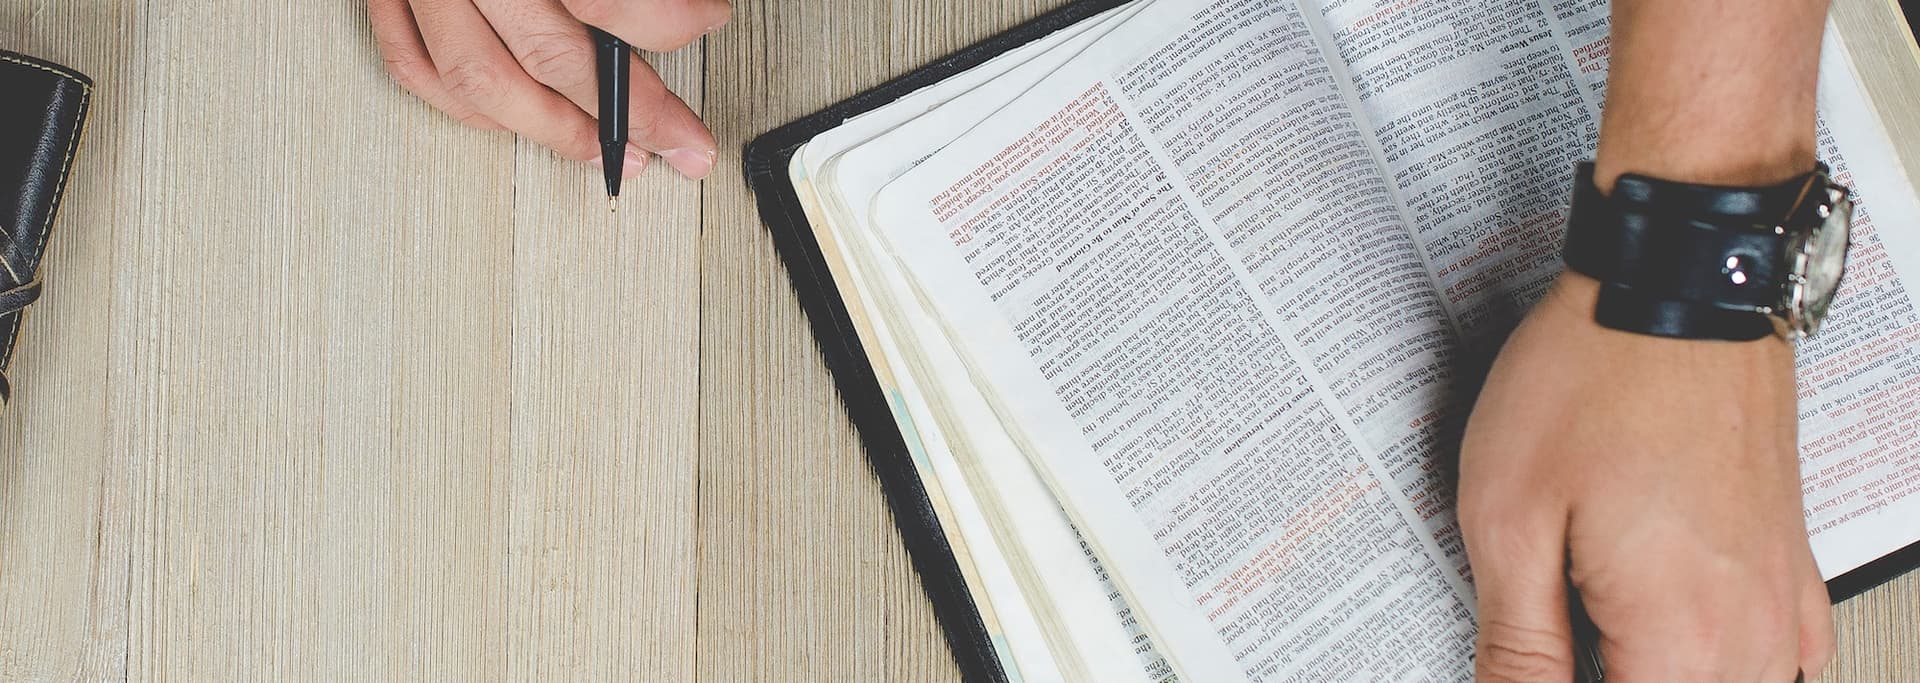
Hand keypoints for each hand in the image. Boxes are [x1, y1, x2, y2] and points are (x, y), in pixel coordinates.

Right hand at [368, 0, 725, 178]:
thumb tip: (692, 2)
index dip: (668, 21)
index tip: (707, 19)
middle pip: (550, 52)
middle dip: (631, 111)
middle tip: (680, 137)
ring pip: (480, 79)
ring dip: (553, 129)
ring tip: (610, 148)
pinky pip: (415, 66)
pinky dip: (470, 108)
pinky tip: (521, 120)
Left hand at [1460, 273, 1834, 680]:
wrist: (1676, 278)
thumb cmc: (1594, 374)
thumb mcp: (1510, 518)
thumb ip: (1517, 643)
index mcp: (1681, 641)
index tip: (1521, 665)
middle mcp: (1750, 634)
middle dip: (1602, 677)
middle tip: (1544, 644)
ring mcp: (1779, 598)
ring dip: (1656, 672)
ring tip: (1584, 631)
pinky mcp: (1786, 560)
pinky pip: (1772, 655)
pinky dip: (1715, 659)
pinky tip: (1662, 636)